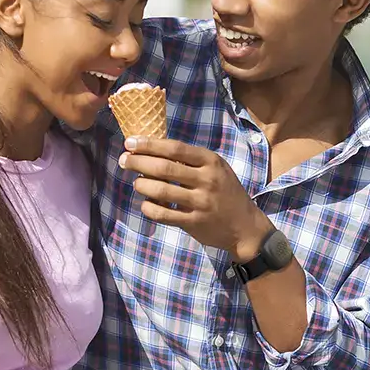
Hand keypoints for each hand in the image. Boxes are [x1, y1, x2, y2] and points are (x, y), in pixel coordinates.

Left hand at [119, 137, 271, 259]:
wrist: (245, 227)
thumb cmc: (226, 193)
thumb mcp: (216, 169)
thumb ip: (191, 161)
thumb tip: (153, 150)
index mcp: (211, 162)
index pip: (175, 148)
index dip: (149, 144)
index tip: (130, 143)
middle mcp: (207, 180)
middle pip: (164, 168)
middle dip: (138, 162)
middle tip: (124, 161)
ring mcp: (201, 202)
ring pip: (161, 191)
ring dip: (142, 185)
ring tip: (136, 183)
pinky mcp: (194, 222)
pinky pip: (163, 214)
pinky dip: (149, 208)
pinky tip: (146, 204)